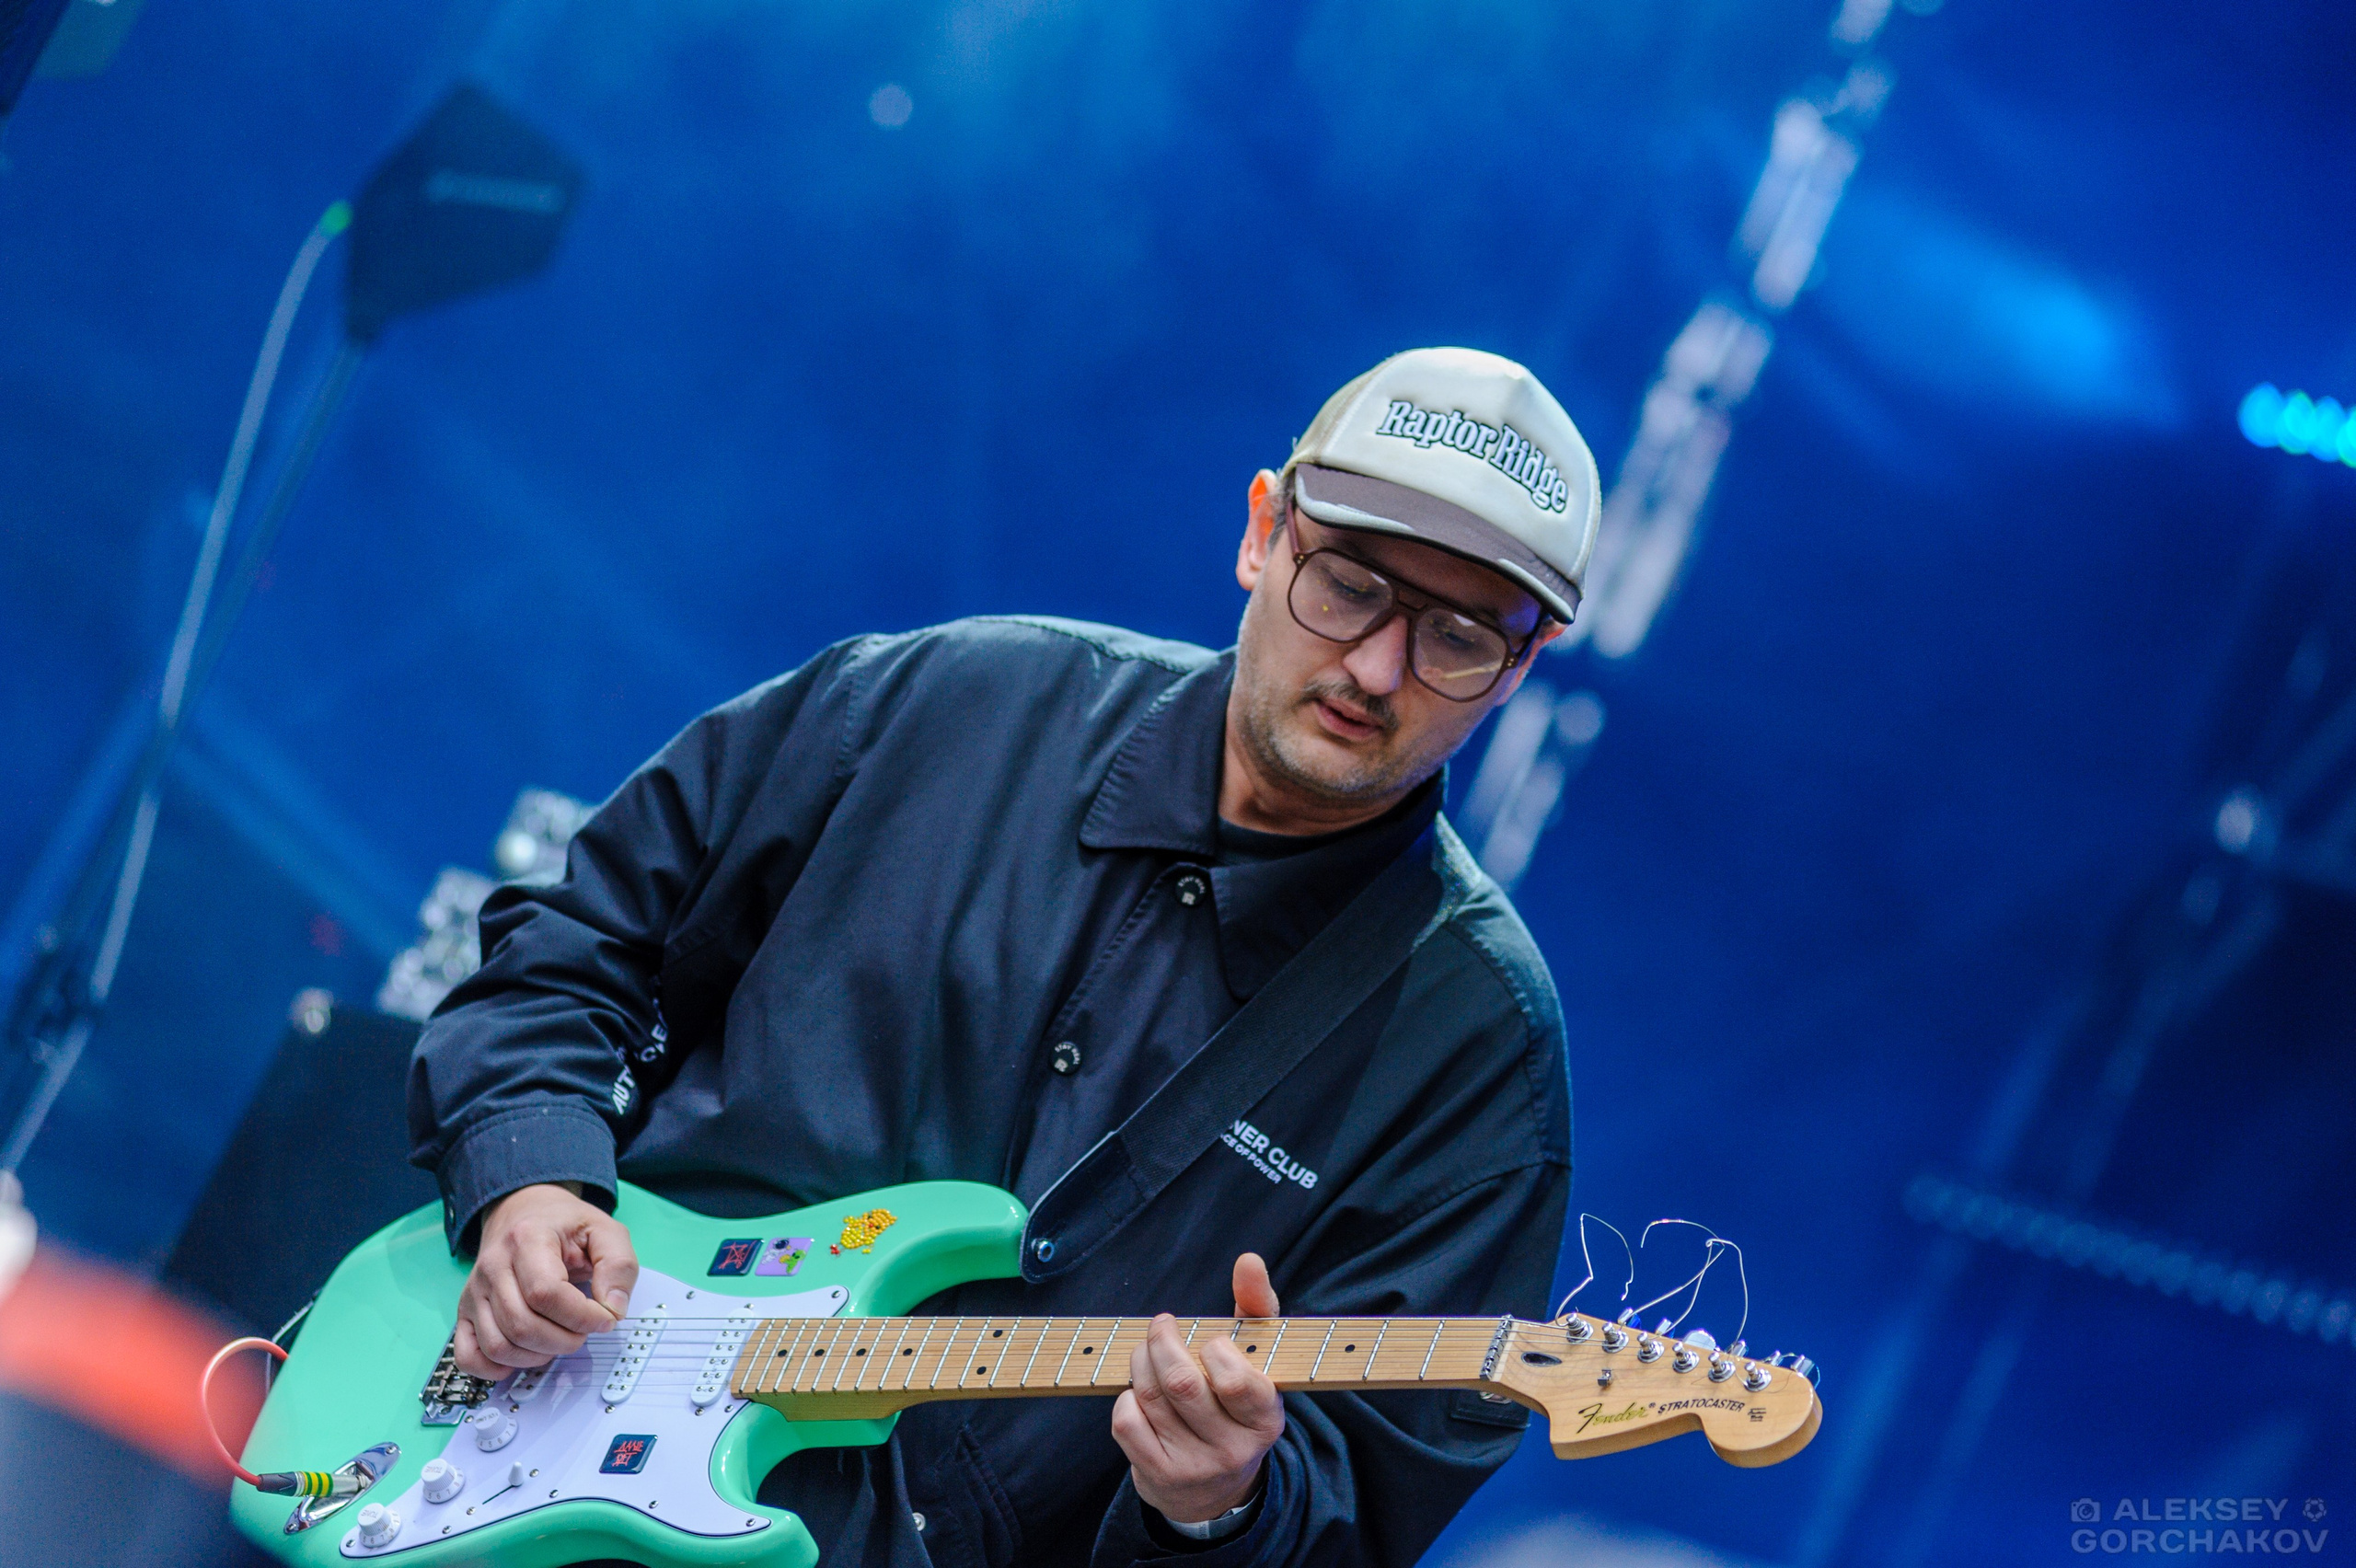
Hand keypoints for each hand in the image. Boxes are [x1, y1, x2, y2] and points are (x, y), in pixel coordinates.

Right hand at [452, 1183, 637, 1379]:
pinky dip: (496, 1368)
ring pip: (498, 1346)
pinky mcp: (465, 1312)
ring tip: (560, 1337)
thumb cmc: (564, 1225)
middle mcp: (493, 1266)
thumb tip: (614, 1309)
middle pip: (522, 1325)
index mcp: (527, 1238)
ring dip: (538, 1356)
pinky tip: (525, 1355)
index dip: (581, 1316)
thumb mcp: (605, 1230)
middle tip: (583, 1329)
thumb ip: (619, 1265)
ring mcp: (474, 1291)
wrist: (523, 1213)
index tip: (605, 1317)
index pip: (546, 1293)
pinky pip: (468, 1355)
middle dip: (565, 1340)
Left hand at [1111, 1253, 1286, 1525]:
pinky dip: (1126, 1396)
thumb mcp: (1257, 1360)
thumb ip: (1257, 1306)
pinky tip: (1138, 1390)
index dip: (1214, 1352)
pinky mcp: (1158, 1475)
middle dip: (1162, 1342)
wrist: (1217, 1488)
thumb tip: (1249, 1260)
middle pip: (1182, 1384)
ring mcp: (1193, 1467)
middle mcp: (1232, 1450)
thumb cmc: (1236, 1402)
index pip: (1237, 1383)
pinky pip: (1127, 1423)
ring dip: (1140, 1361)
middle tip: (1161, 1325)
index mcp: (1265, 1420)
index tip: (1209, 1342)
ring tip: (1147, 1350)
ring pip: (1150, 1398)